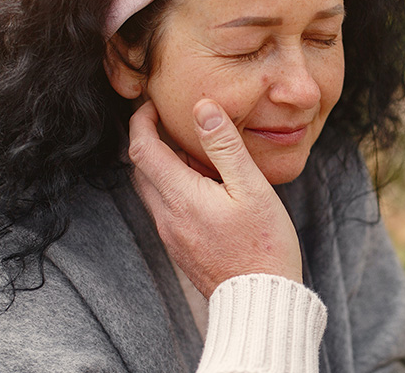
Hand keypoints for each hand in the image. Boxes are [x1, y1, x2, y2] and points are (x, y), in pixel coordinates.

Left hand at [128, 99, 302, 297]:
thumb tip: (204, 108)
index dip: (142, 121)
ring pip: (154, 189)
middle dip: (150, 140)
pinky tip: (209, 189)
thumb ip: (225, 145)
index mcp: (180, 196)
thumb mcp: (251, 187)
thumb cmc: (263, 244)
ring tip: (201, 156)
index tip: (153, 105)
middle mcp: (167, 216)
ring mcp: (172, 235)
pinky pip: (168, 208)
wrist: (260, 300)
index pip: (141, 148)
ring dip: (166, 166)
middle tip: (174, 123)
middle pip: (141, 169)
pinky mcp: (181, 247)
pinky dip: (177, 188)